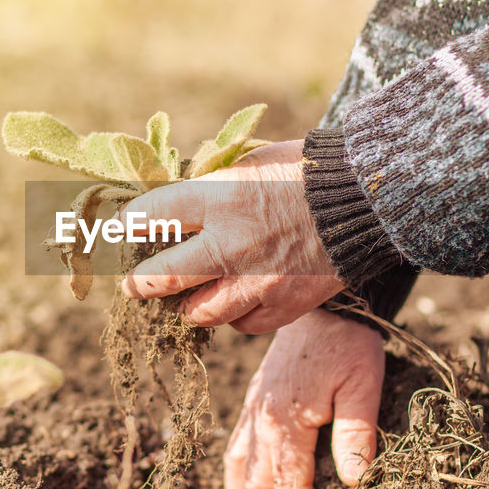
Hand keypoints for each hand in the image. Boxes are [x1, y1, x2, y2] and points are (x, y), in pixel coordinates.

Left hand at [119, 139, 343, 333]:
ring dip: (185, 306)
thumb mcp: (248, 163)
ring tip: (186, 295)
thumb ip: (207, 187)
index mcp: (221, 198)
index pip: (150, 217)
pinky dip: (231, 316)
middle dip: (137, 283)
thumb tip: (165, 205)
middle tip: (133, 284)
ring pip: (197, 313)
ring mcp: (257, 282)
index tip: (121, 231)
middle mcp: (233, 245)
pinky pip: (240, 325)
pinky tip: (234, 299)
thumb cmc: (304, 173)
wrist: (366, 201)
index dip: (127, 226)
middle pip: (160, 279)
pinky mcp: (282, 306)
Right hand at [223, 308, 383, 488]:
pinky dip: (235, 478)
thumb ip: (357, 433)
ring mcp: (252, 411)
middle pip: (258, 484)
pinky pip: (235, 448)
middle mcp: (262, 421)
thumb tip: (354, 481)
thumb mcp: (362, 384)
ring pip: (239, 470)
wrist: (322, 303)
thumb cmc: (346, 343)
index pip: (288, 485)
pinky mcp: (252, 402)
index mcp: (287, 421)